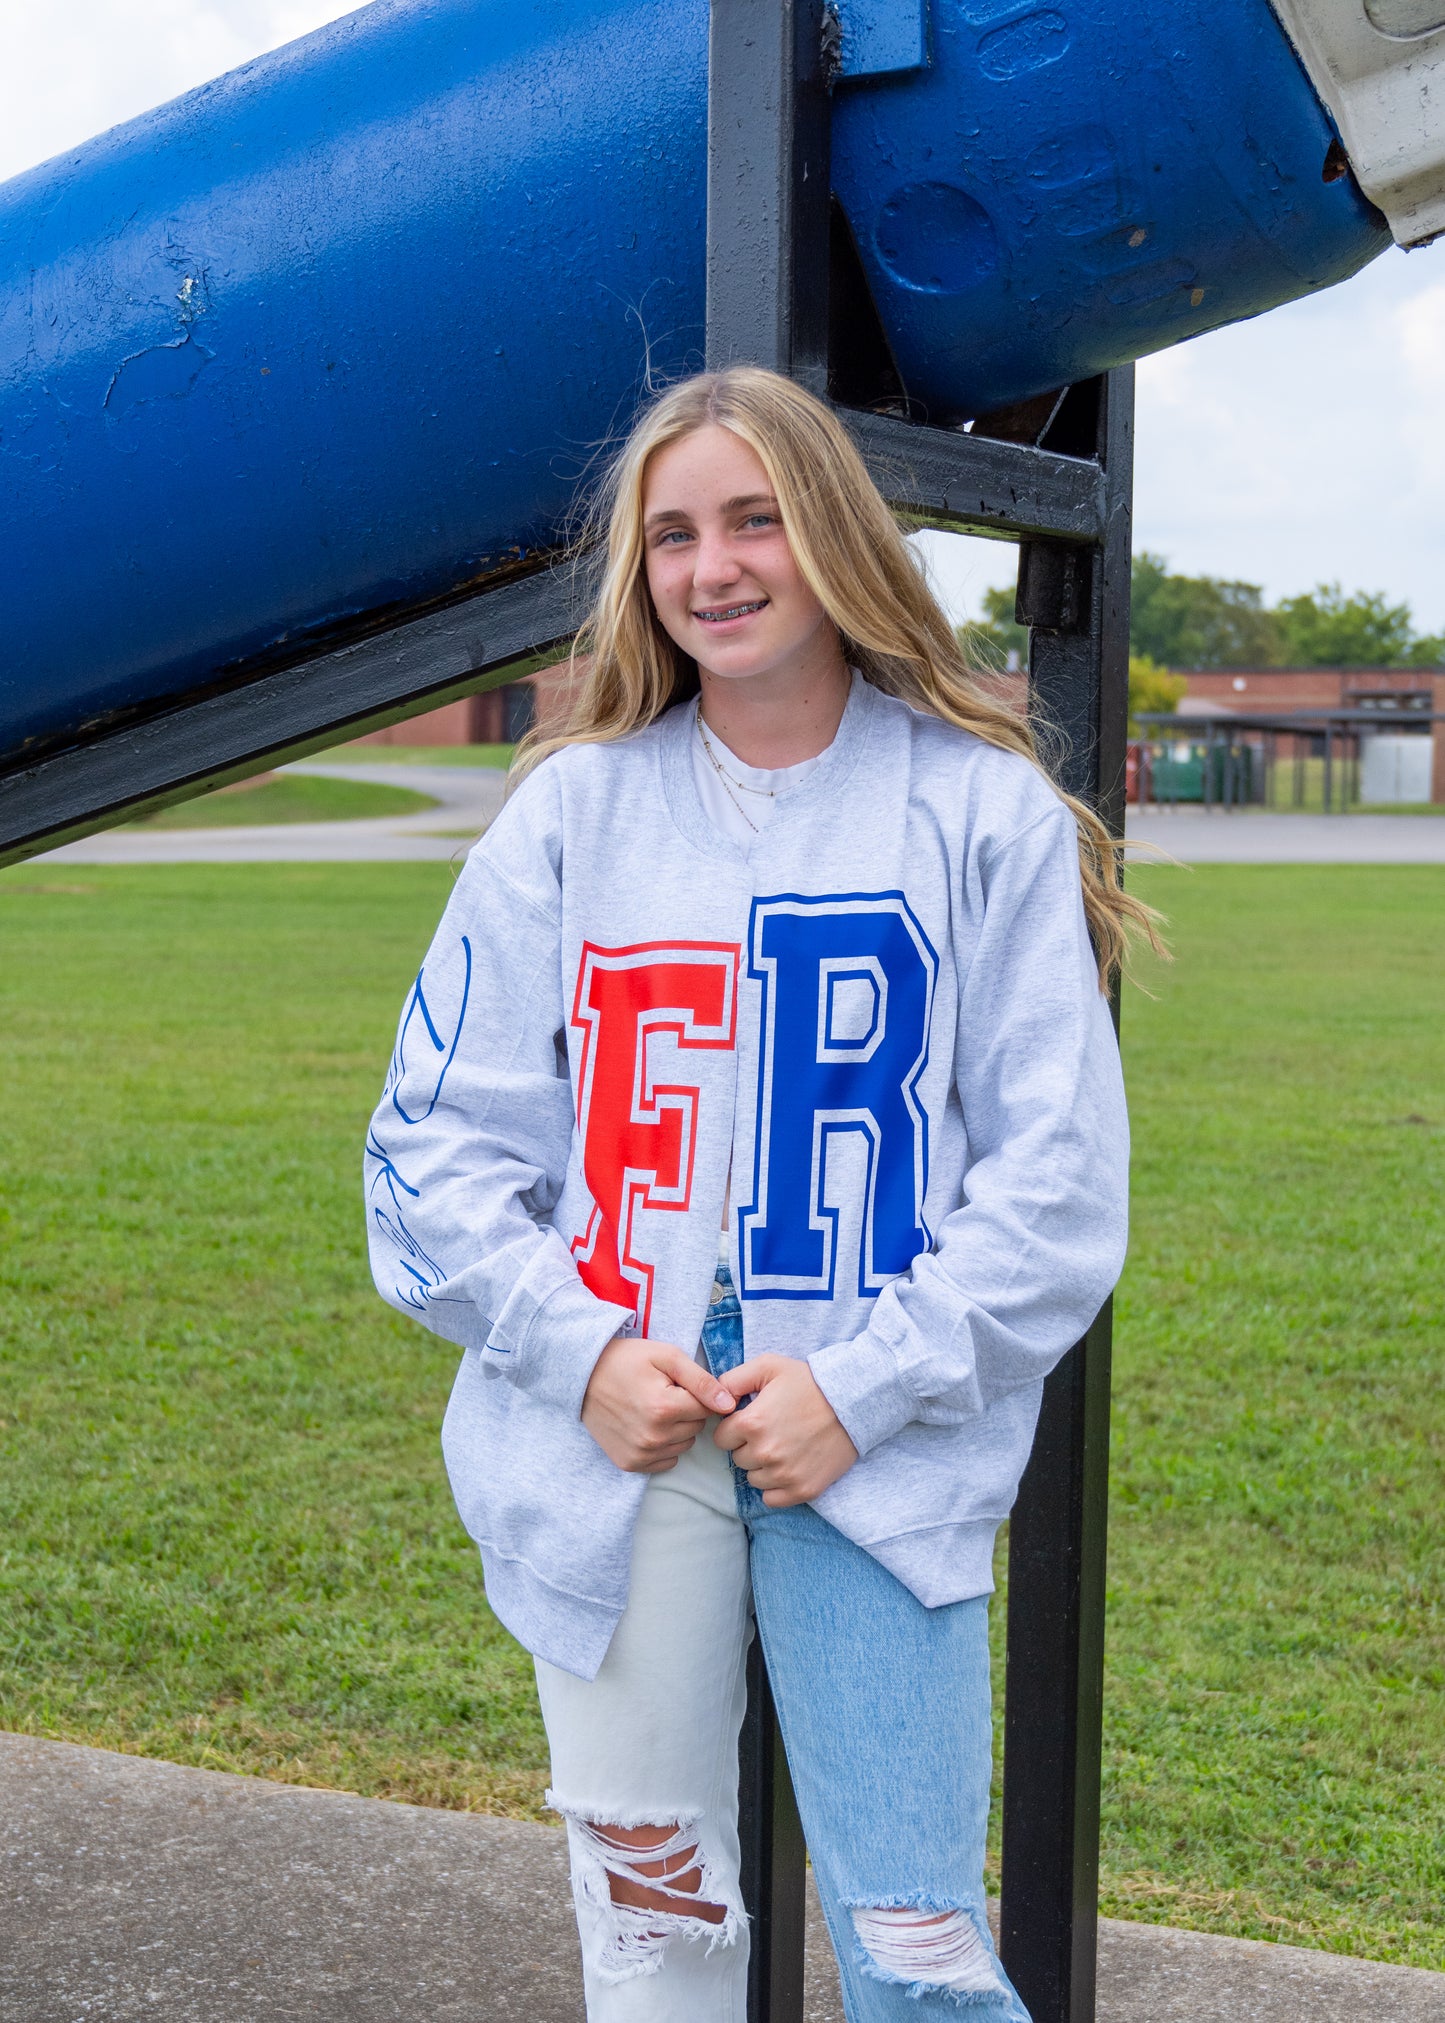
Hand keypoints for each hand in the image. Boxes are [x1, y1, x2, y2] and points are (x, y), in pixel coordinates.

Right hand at [582, 1336, 734, 1474]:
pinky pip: (666, 1461)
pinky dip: (662, 1446)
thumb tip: (729, 1404)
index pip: (707, 1409)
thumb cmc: (627, 1360)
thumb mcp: (667, 1357)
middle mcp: (653, 1437)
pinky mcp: (629, 1464)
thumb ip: (702, 1380)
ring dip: (676, 1430)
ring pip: (683, 1446)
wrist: (582, 1376)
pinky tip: (645, 1426)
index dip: (696, 1394)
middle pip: (696, 1429)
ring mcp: (640, 1453)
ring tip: (653, 1409)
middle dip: (687, 1411)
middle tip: (662, 1394)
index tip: (677, 1384)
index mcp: (664, 1408)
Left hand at [713, 1355, 857, 1506]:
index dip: (734, 1428)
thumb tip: (714, 1398)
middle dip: (749, 1446)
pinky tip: (789, 1467)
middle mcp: (765, 1452)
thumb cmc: (809, 1382)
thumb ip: (733, 1379)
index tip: (751, 1421)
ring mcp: (785, 1474)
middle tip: (772, 1431)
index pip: (721, 1438)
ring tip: (784, 1446)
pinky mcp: (803, 1489)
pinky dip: (776, 1487)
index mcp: (751, 1423)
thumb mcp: (769, 1366)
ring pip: (754, 1479)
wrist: (854, 1402)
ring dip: (763, 1466)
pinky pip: (772, 1499)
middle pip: (738, 1459)